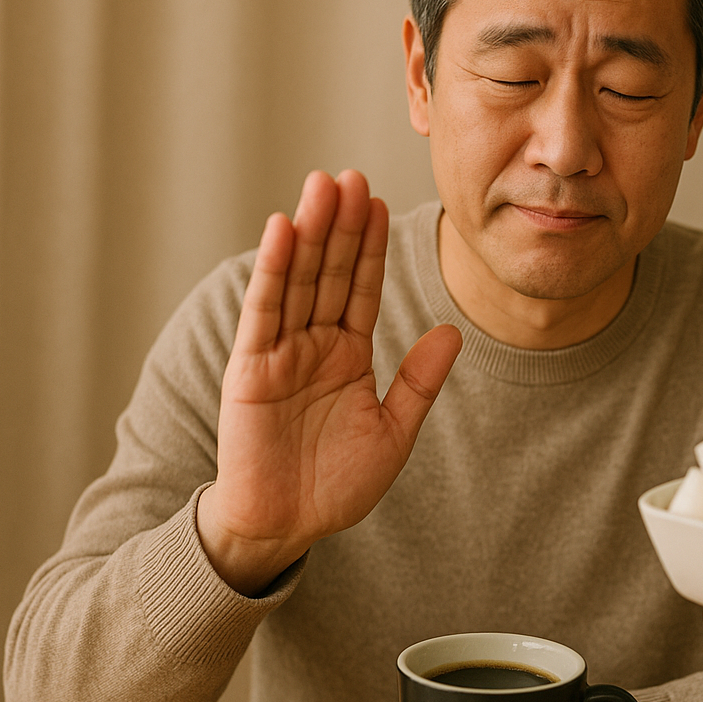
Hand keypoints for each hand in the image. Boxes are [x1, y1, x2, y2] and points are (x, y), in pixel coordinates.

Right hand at [197, 170, 461, 595]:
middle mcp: (312, 343)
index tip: (381, 202)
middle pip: (329, 272)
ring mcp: (279, 351)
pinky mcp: (251, 368)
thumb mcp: (394, 432)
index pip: (361, 287)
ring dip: (309, 232)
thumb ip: (419, 382)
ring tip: (323, 185)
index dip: (370, 246)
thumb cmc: (335, 484)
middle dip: (341, 225)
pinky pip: (264, 312)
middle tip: (351, 175)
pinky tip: (282, 230)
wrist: (287, 526)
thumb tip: (452, 332)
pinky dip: (272, 271)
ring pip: (297, 280)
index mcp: (347, 353)